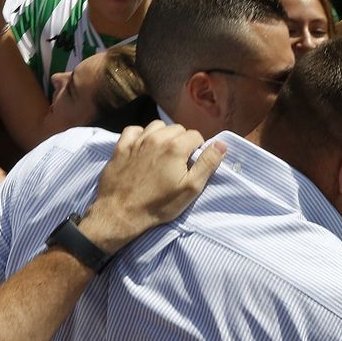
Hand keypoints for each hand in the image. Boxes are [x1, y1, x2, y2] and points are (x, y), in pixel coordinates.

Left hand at [77, 121, 226, 255]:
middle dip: (181, 141)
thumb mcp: (190, 188)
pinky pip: (134, 130)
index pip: (195, 135)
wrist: (120, 213)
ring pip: (157, 127)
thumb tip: (221, 144)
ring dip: (163, 136)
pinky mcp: (121, 147)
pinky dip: (141, 135)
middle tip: (178, 162)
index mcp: (176, 147)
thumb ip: (208, 163)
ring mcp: (137, 141)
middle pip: (177, 129)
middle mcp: (156, 138)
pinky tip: (143, 147)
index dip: (197, 149)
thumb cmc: (158, 204)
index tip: (192, 163)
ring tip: (162, 153)